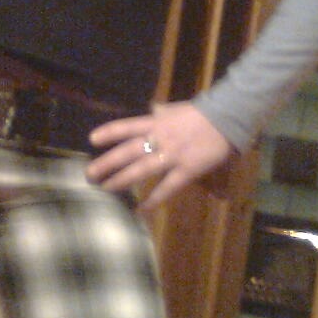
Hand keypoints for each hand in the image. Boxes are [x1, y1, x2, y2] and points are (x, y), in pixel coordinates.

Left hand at [86, 101, 234, 214]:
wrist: (229, 117)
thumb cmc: (203, 114)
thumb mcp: (177, 109)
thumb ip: (162, 111)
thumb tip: (152, 108)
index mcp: (157, 122)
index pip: (127, 126)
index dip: (109, 133)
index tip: (91, 140)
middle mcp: (160, 138)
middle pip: (128, 151)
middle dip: (107, 162)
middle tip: (89, 174)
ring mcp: (172, 155)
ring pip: (141, 169)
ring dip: (121, 180)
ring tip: (106, 189)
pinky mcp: (187, 170)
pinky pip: (167, 188)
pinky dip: (153, 200)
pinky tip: (141, 210)